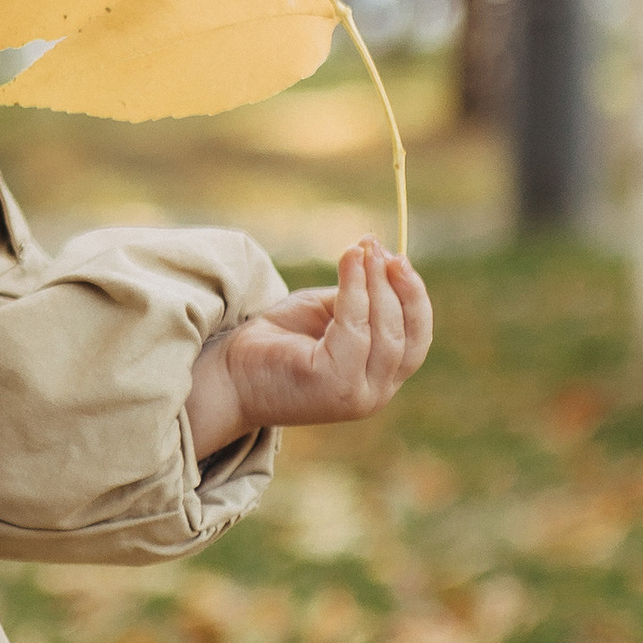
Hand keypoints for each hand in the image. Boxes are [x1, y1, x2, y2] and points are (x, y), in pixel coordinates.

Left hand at [187, 239, 432, 453]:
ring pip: (385, 333)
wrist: (227, 375)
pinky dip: (355, 291)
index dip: (414, 297)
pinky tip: (349, 260)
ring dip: (377, 285)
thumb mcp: (325, 313)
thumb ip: (359, 297)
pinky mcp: (333, 385)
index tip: (398, 258)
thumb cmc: (276, 341)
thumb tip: (383, 257)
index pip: (416, 338)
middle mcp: (374, 393)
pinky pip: (354, 329)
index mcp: (378, 378)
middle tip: (379, 248)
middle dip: (398, 287)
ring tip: (364, 250)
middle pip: (406, 335)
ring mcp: (356, 394)